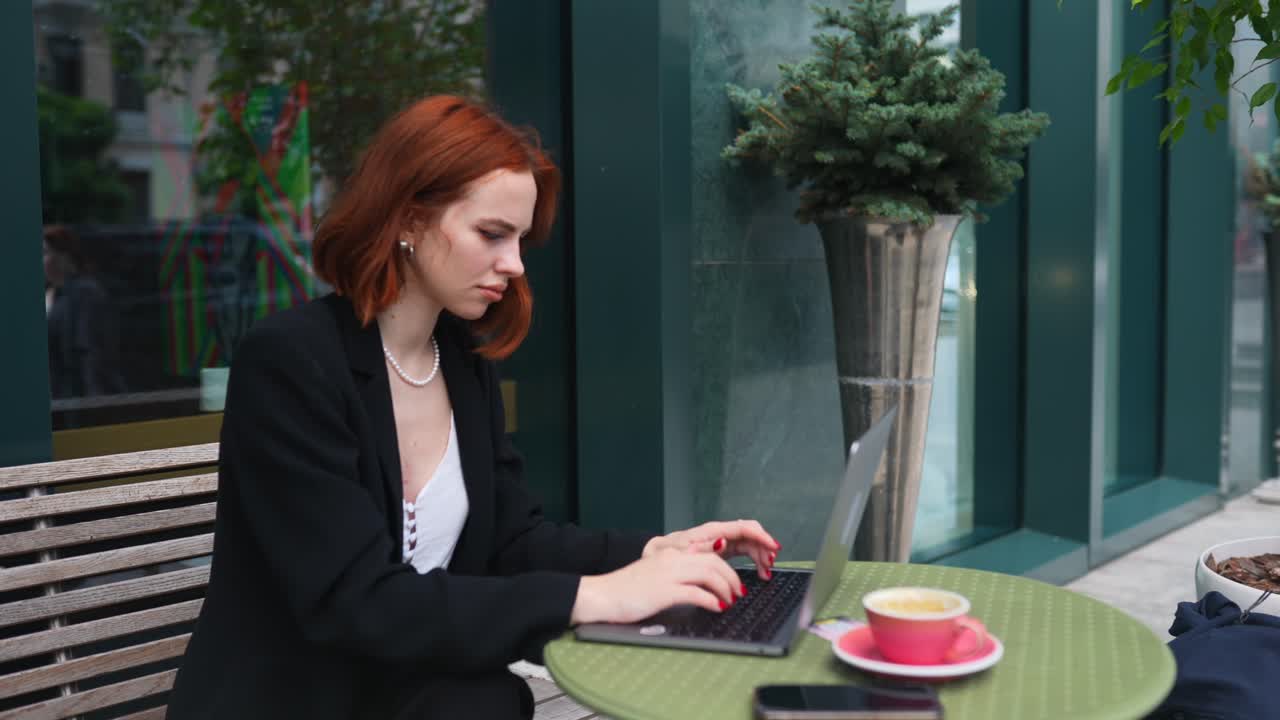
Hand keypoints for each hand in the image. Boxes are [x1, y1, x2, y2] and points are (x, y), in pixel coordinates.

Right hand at [570, 548, 744, 624]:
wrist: (602, 595)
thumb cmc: (626, 589)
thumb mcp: (654, 575)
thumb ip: (675, 575)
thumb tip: (698, 585)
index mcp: (670, 554)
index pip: (708, 555)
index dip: (726, 569)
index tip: (733, 582)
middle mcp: (672, 560)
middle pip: (714, 563)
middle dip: (731, 578)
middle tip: (738, 593)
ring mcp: (668, 574)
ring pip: (709, 574)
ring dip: (725, 589)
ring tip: (730, 601)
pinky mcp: (664, 591)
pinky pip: (696, 593)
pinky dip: (711, 601)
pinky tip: (716, 608)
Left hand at [642, 519, 780, 579]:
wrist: (654, 558)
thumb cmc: (666, 554)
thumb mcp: (681, 553)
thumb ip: (703, 548)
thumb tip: (723, 541)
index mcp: (711, 531)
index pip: (743, 528)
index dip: (761, 536)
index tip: (773, 547)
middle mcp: (719, 534)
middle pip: (751, 535)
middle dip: (764, 548)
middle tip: (770, 565)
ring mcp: (721, 542)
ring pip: (750, 544)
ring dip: (762, 556)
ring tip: (766, 573)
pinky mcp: (722, 551)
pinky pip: (745, 552)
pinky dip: (755, 561)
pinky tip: (760, 572)